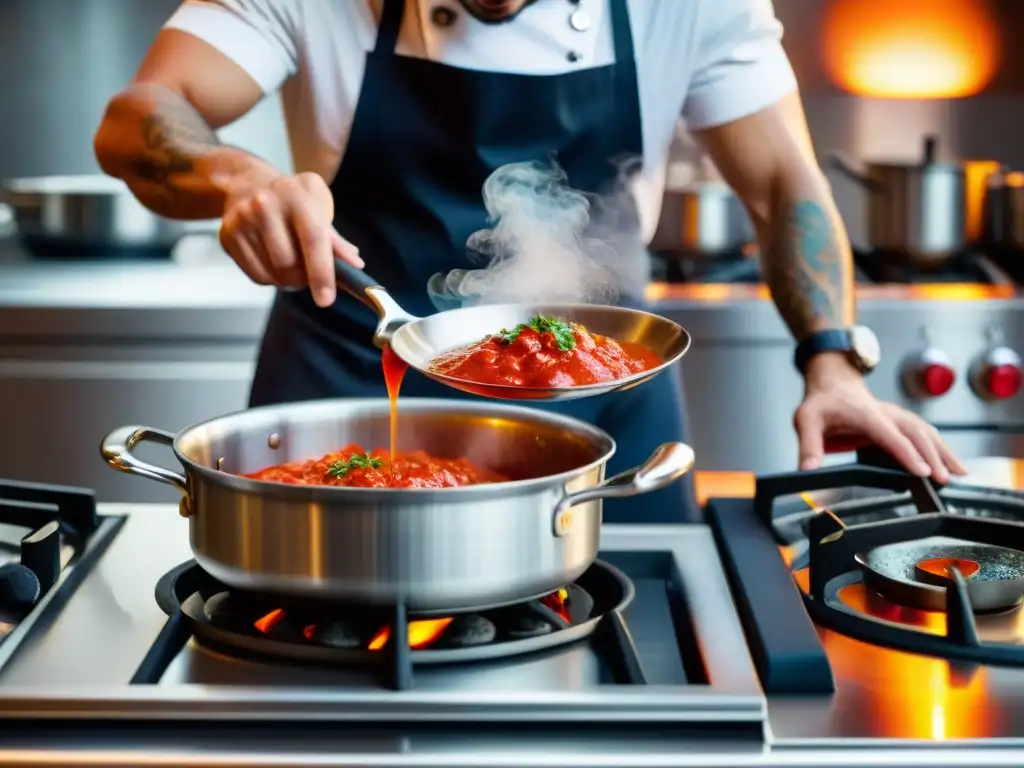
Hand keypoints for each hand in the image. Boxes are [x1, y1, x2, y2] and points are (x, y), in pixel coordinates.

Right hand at [219, 172, 363, 306]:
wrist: (248, 183)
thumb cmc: (293, 199)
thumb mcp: (319, 206)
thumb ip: (336, 238)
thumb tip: (354, 264)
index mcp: (297, 195)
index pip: (312, 239)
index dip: (322, 272)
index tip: (326, 299)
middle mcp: (266, 205)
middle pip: (290, 264)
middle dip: (305, 278)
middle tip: (310, 273)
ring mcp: (243, 220)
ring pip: (273, 274)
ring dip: (289, 280)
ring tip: (292, 263)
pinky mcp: (228, 236)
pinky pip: (257, 276)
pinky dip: (272, 279)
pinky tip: (273, 261)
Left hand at [793, 353, 967, 483]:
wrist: (832, 382)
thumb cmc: (821, 402)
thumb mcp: (805, 420)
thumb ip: (807, 446)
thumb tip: (806, 471)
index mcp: (866, 415)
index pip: (890, 436)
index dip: (907, 454)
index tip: (922, 472)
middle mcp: (886, 414)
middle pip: (915, 434)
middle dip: (932, 456)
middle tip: (944, 480)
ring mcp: (896, 417)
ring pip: (926, 432)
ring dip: (944, 452)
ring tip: (960, 474)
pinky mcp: (900, 423)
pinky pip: (924, 435)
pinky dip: (940, 448)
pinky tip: (952, 464)